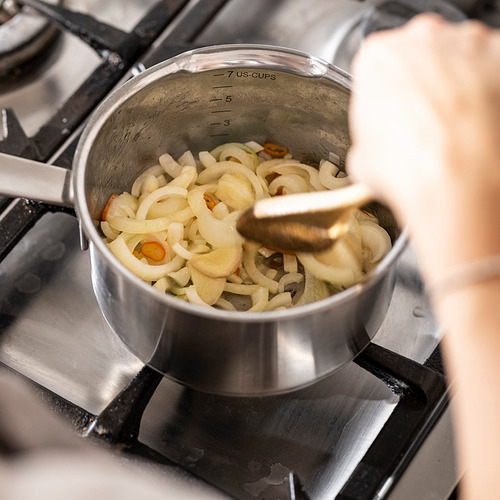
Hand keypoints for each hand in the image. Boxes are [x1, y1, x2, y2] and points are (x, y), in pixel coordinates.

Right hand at [347, 14, 499, 280]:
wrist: (467, 187)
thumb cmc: (411, 174)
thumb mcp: (365, 163)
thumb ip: (369, 141)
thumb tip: (376, 152)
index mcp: (377, 57)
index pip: (376, 69)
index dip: (384, 101)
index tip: (392, 121)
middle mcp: (424, 37)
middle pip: (418, 59)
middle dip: (420, 91)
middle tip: (425, 130)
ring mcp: (470, 42)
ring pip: (457, 62)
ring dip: (456, 91)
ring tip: (457, 134)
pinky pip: (491, 73)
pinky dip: (487, 96)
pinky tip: (481, 128)